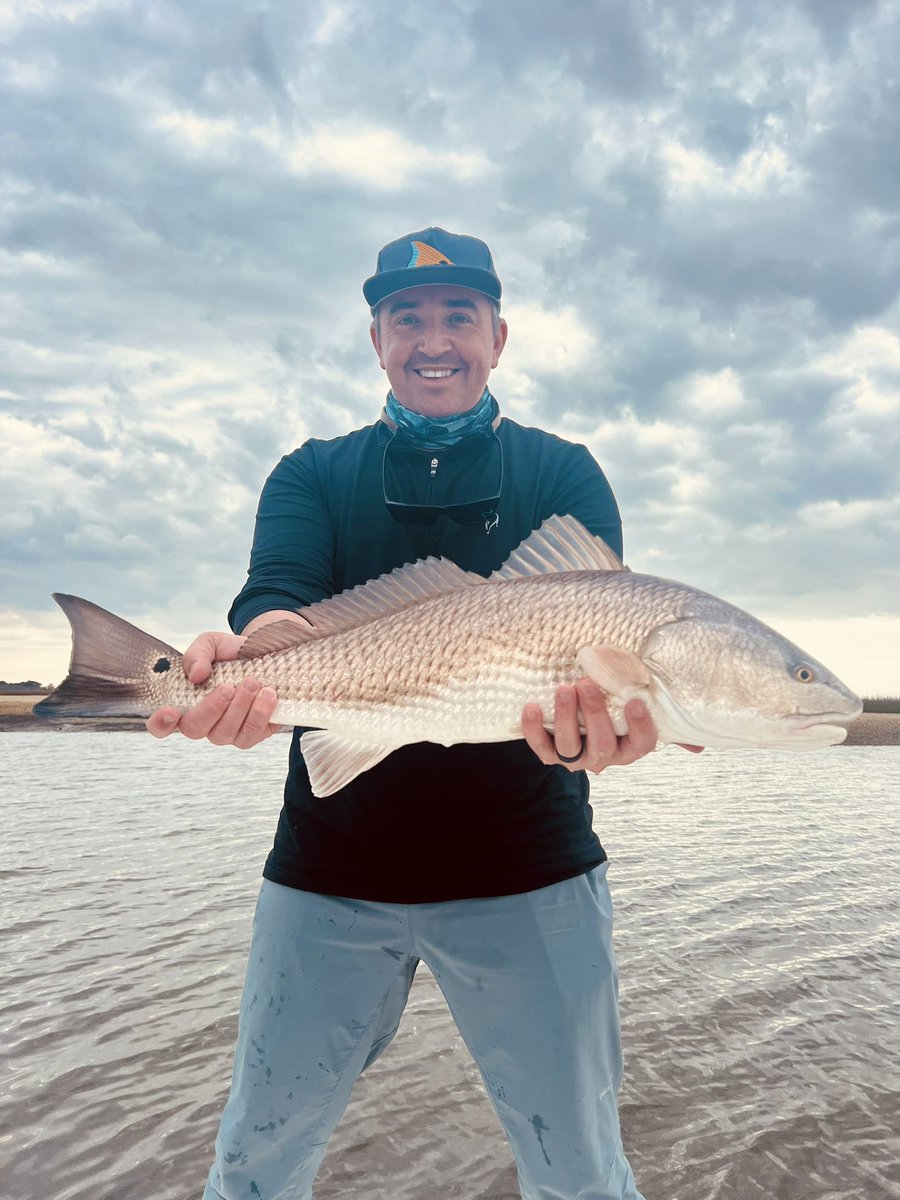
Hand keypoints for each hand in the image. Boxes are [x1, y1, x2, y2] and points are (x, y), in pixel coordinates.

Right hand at [146, 630, 281, 748]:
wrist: (265, 653)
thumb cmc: (231, 653)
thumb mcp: (210, 643)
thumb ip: (197, 655)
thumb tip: (195, 675)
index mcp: (185, 703)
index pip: (161, 725)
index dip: (161, 723)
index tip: (170, 710)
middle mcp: (203, 722)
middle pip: (195, 729)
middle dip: (211, 708)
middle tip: (228, 687)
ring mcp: (227, 732)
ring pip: (225, 733)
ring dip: (240, 708)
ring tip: (253, 683)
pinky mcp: (252, 734)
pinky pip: (253, 733)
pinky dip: (260, 713)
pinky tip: (268, 694)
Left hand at [522, 677, 699, 773]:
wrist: (579, 721)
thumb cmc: (618, 708)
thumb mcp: (641, 711)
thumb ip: (666, 720)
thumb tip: (700, 742)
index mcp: (630, 748)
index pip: (642, 743)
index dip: (640, 726)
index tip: (636, 700)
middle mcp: (604, 758)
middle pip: (602, 743)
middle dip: (595, 714)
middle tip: (588, 683)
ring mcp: (576, 758)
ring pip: (570, 746)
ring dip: (566, 717)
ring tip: (564, 688)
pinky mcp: (549, 754)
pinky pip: (540, 747)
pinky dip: (533, 729)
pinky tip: (530, 706)